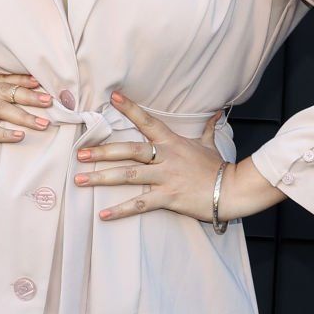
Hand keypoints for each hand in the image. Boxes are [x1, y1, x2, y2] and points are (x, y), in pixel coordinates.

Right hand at [0, 72, 53, 162]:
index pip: (6, 79)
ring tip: (44, 123)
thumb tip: (21, 99)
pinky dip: (5, 133)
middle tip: (51, 102)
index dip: (26, 81)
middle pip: (8, 92)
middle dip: (31, 97)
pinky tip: (19, 136)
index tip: (46, 85)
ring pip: (1, 109)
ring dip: (25, 116)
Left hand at [74, 89, 229, 223]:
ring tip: (80, 180)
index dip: (130, 109)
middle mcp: (166, 157)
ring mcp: (166, 178)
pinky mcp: (169, 198)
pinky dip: (120, 210)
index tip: (112, 99)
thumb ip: (208, 129)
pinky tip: (103, 214)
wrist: (233, 190)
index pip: (148, 121)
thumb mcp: (211, 145)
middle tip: (80, 153)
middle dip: (103, 151)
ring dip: (102, 178)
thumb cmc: (219, 168)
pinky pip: (140, 204)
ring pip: (129, 176)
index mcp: (173, 142)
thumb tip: (217, 113)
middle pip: (130, 150)